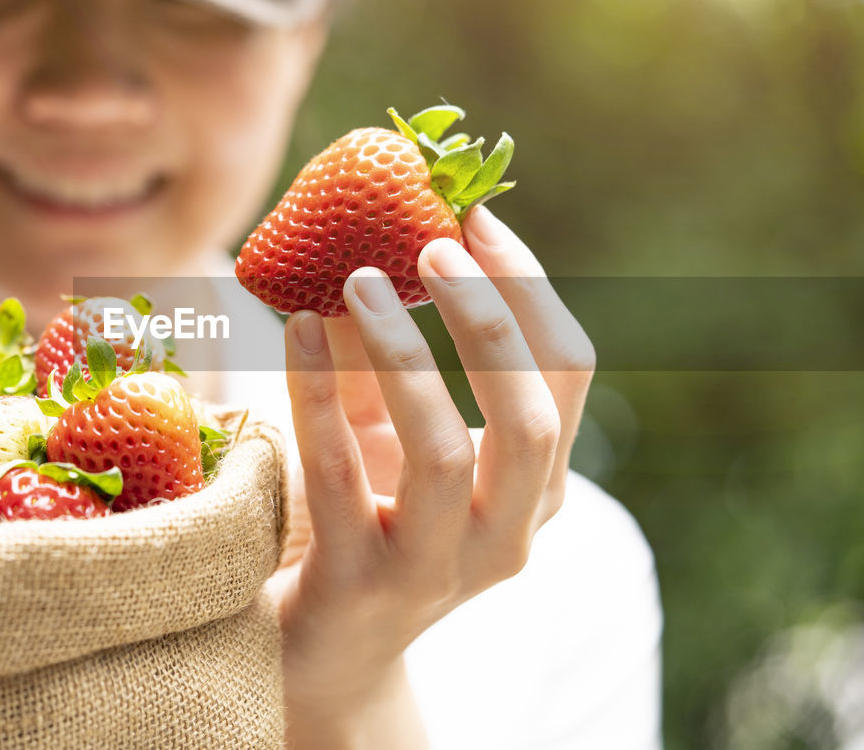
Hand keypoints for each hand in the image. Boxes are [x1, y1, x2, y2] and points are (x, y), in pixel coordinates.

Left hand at [268, 206, 595, 746]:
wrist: (322, 648)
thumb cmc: (364, 521)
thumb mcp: (389, 433)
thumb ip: (388, 356)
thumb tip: (366, 241)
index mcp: (537, 487)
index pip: (568, 374)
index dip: (528, 288)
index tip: (477, 216)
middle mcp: (508, 532)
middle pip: (532, 419)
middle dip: (489, 320)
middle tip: (432, 243)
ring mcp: (437, 568)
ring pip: (443, 453)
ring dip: (403, 354)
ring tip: (357, 280)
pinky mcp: (360, 585)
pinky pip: (337, 476)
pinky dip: (317, 392)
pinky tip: (295, 329)